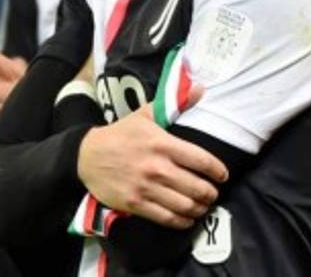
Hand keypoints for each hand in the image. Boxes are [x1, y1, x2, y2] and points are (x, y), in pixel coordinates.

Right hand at [76, 87, 227, 229]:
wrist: (87, 155)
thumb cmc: (120, 134)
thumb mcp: (146, 114)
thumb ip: (175, 104)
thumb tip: (200, 88)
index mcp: (162, 144)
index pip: (201, 160)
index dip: (218, 171)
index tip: (222, 175)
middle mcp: (157, 167)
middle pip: (197, 187)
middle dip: (211, 193)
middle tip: (212, 193)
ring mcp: (146, 187)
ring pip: (185, 206)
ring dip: (199, 208)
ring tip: (202, 206)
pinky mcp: (136, 204)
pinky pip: (167, 218)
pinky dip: (182, 221)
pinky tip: (187, 218)